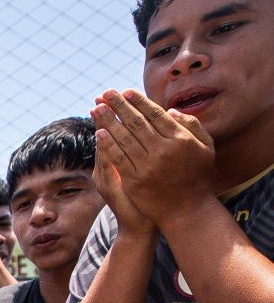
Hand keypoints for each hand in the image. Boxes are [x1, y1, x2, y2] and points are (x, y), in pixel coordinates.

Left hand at [92, 89, 214, 229]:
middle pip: (136, 123)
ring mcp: (147, 166)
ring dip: (108, 121)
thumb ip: (191, 126)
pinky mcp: (134, 181)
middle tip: (106, 93)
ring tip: (97, 107)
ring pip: (124, 138)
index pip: (155, 115)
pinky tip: (99, 133)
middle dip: (119, 106)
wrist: (187, 211)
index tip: (126, 91)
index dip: (138, 102)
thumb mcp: (204, 148)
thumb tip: (170, 111)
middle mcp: (163, 150)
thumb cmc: (197, 176)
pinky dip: (107, 145)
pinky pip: (118, 159)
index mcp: (180, 139)